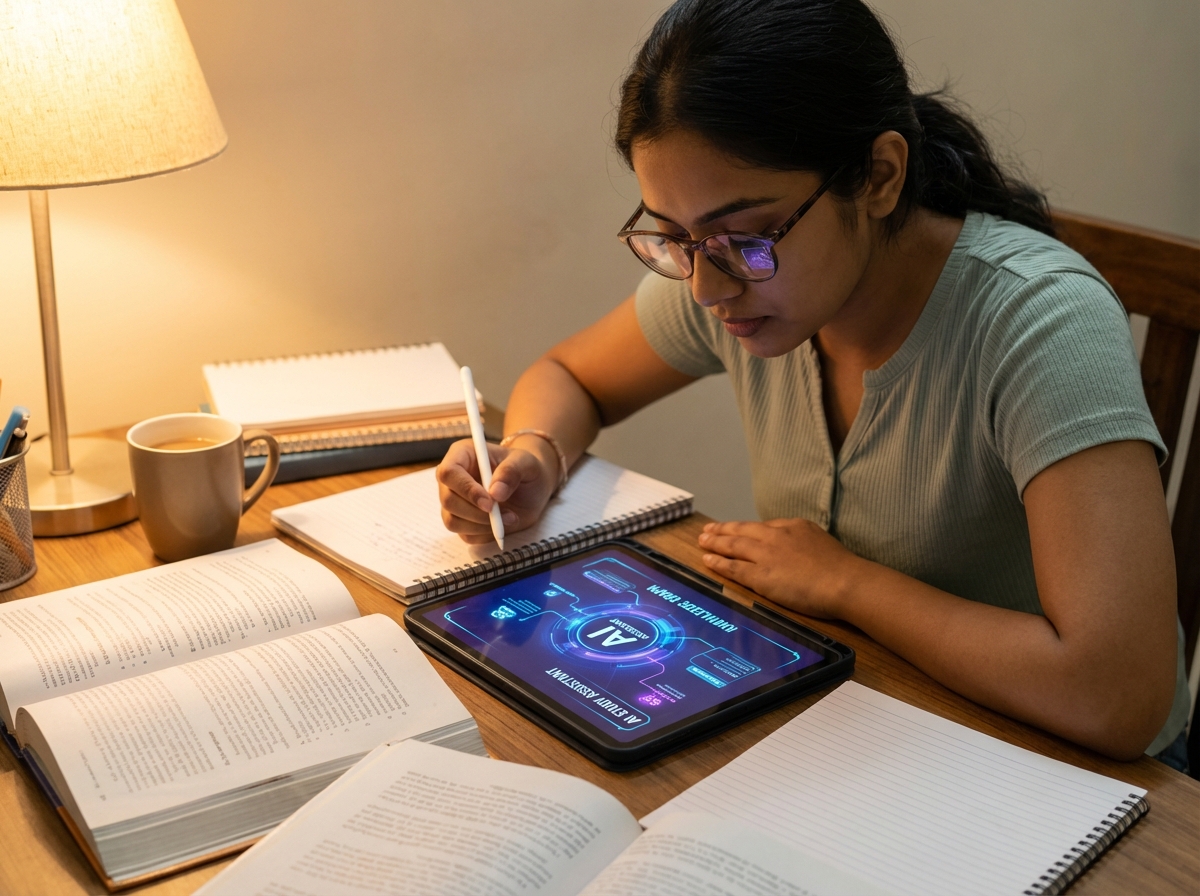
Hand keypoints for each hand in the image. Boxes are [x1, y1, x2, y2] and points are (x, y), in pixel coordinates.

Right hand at [436, 439, 556, 543]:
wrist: (530, 487)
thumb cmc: (524, 468)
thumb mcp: (526, 462)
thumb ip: (512, 471)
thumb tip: (495, 493)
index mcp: (462, 455)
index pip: (448, 472)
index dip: (466, 489)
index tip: (490, 503)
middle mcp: (452, 479)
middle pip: (448, 500)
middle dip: (477, 512)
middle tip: (506, 515)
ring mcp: (454, 501)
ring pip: (452, 521)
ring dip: (482, 525)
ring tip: (510, 518)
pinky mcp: (461, 521)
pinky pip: (465, 535)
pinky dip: (485, 534)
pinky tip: (502, 525)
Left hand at [697, 518, 861, 617]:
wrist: (844, 581)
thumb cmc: (840, 568)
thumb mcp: (820, 540)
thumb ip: (803, 540)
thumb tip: (793, 546)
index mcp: (793, 526)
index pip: (762, 526)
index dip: (744, 528)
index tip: (734, 529)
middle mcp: (776, 536)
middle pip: (742, 531)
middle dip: (722, 530)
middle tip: (707, 530)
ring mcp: (766, 555)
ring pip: (733, 546)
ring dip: (715, 543)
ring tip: (702, 542)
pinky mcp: (761, 576)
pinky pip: (734, 568)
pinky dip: (719, 563)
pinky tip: (708, 560)